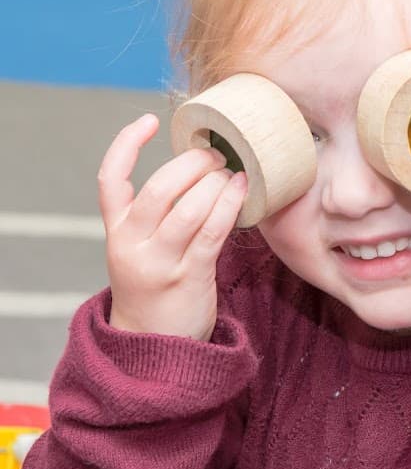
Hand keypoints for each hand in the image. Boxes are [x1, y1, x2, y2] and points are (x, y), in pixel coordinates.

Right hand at [97, 113, 246, 339]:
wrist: (152, 348)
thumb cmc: (155, 288)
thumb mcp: (140, 250)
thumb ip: (156, 216)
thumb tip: (200, 170)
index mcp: (117, 232)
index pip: (110, 179)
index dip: (126, 144)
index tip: (149, 121)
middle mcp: (132, 244)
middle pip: (158, 188)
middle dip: (192, 164)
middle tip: (215, 153)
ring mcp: (159, 262)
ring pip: (188, 208)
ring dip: (216, 183)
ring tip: (233, 172)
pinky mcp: (188, 277)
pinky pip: (212, 231)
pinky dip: (229, 204)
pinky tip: (242, 189)